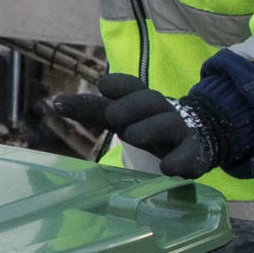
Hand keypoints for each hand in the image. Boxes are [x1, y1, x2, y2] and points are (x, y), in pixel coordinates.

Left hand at [49, 72, 218, 176]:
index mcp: (142, 101)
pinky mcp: (193, 153)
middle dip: (131, 105)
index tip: (101, 86)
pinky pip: (188, 154)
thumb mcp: (122, 117)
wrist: (197, 138)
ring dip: (149, 128)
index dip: (118, 85)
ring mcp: (179, 131)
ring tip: (131, 136)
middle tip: (113, 117)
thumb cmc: (149, 126)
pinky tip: (166, 168)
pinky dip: (178, 160)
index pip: (131, 86)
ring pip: (168, 123)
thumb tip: (55, 102)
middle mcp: (161, 111)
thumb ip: (92, 110)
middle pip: (150, 99)